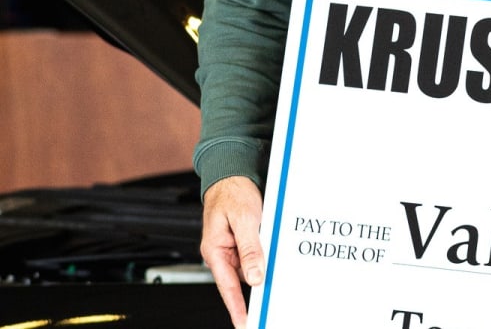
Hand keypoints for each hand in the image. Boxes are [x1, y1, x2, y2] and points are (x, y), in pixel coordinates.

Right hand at [201, 175, 265, 327]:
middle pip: (239, 280)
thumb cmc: (233, 194)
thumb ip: (250, 249)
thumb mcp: (245, 220)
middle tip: (267, 306)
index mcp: (215, 250)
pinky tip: (274, 257)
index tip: (245, 323)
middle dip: (254, 292)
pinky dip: (263, 258)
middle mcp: (221, 253)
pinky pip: (253, 256)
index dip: (237, 307)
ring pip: (249, 268)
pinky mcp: (241, 242)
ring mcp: (231, 248)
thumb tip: (254, 276)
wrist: (232, 176)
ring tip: (275, 274)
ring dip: (262, 271)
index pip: (227, 286)